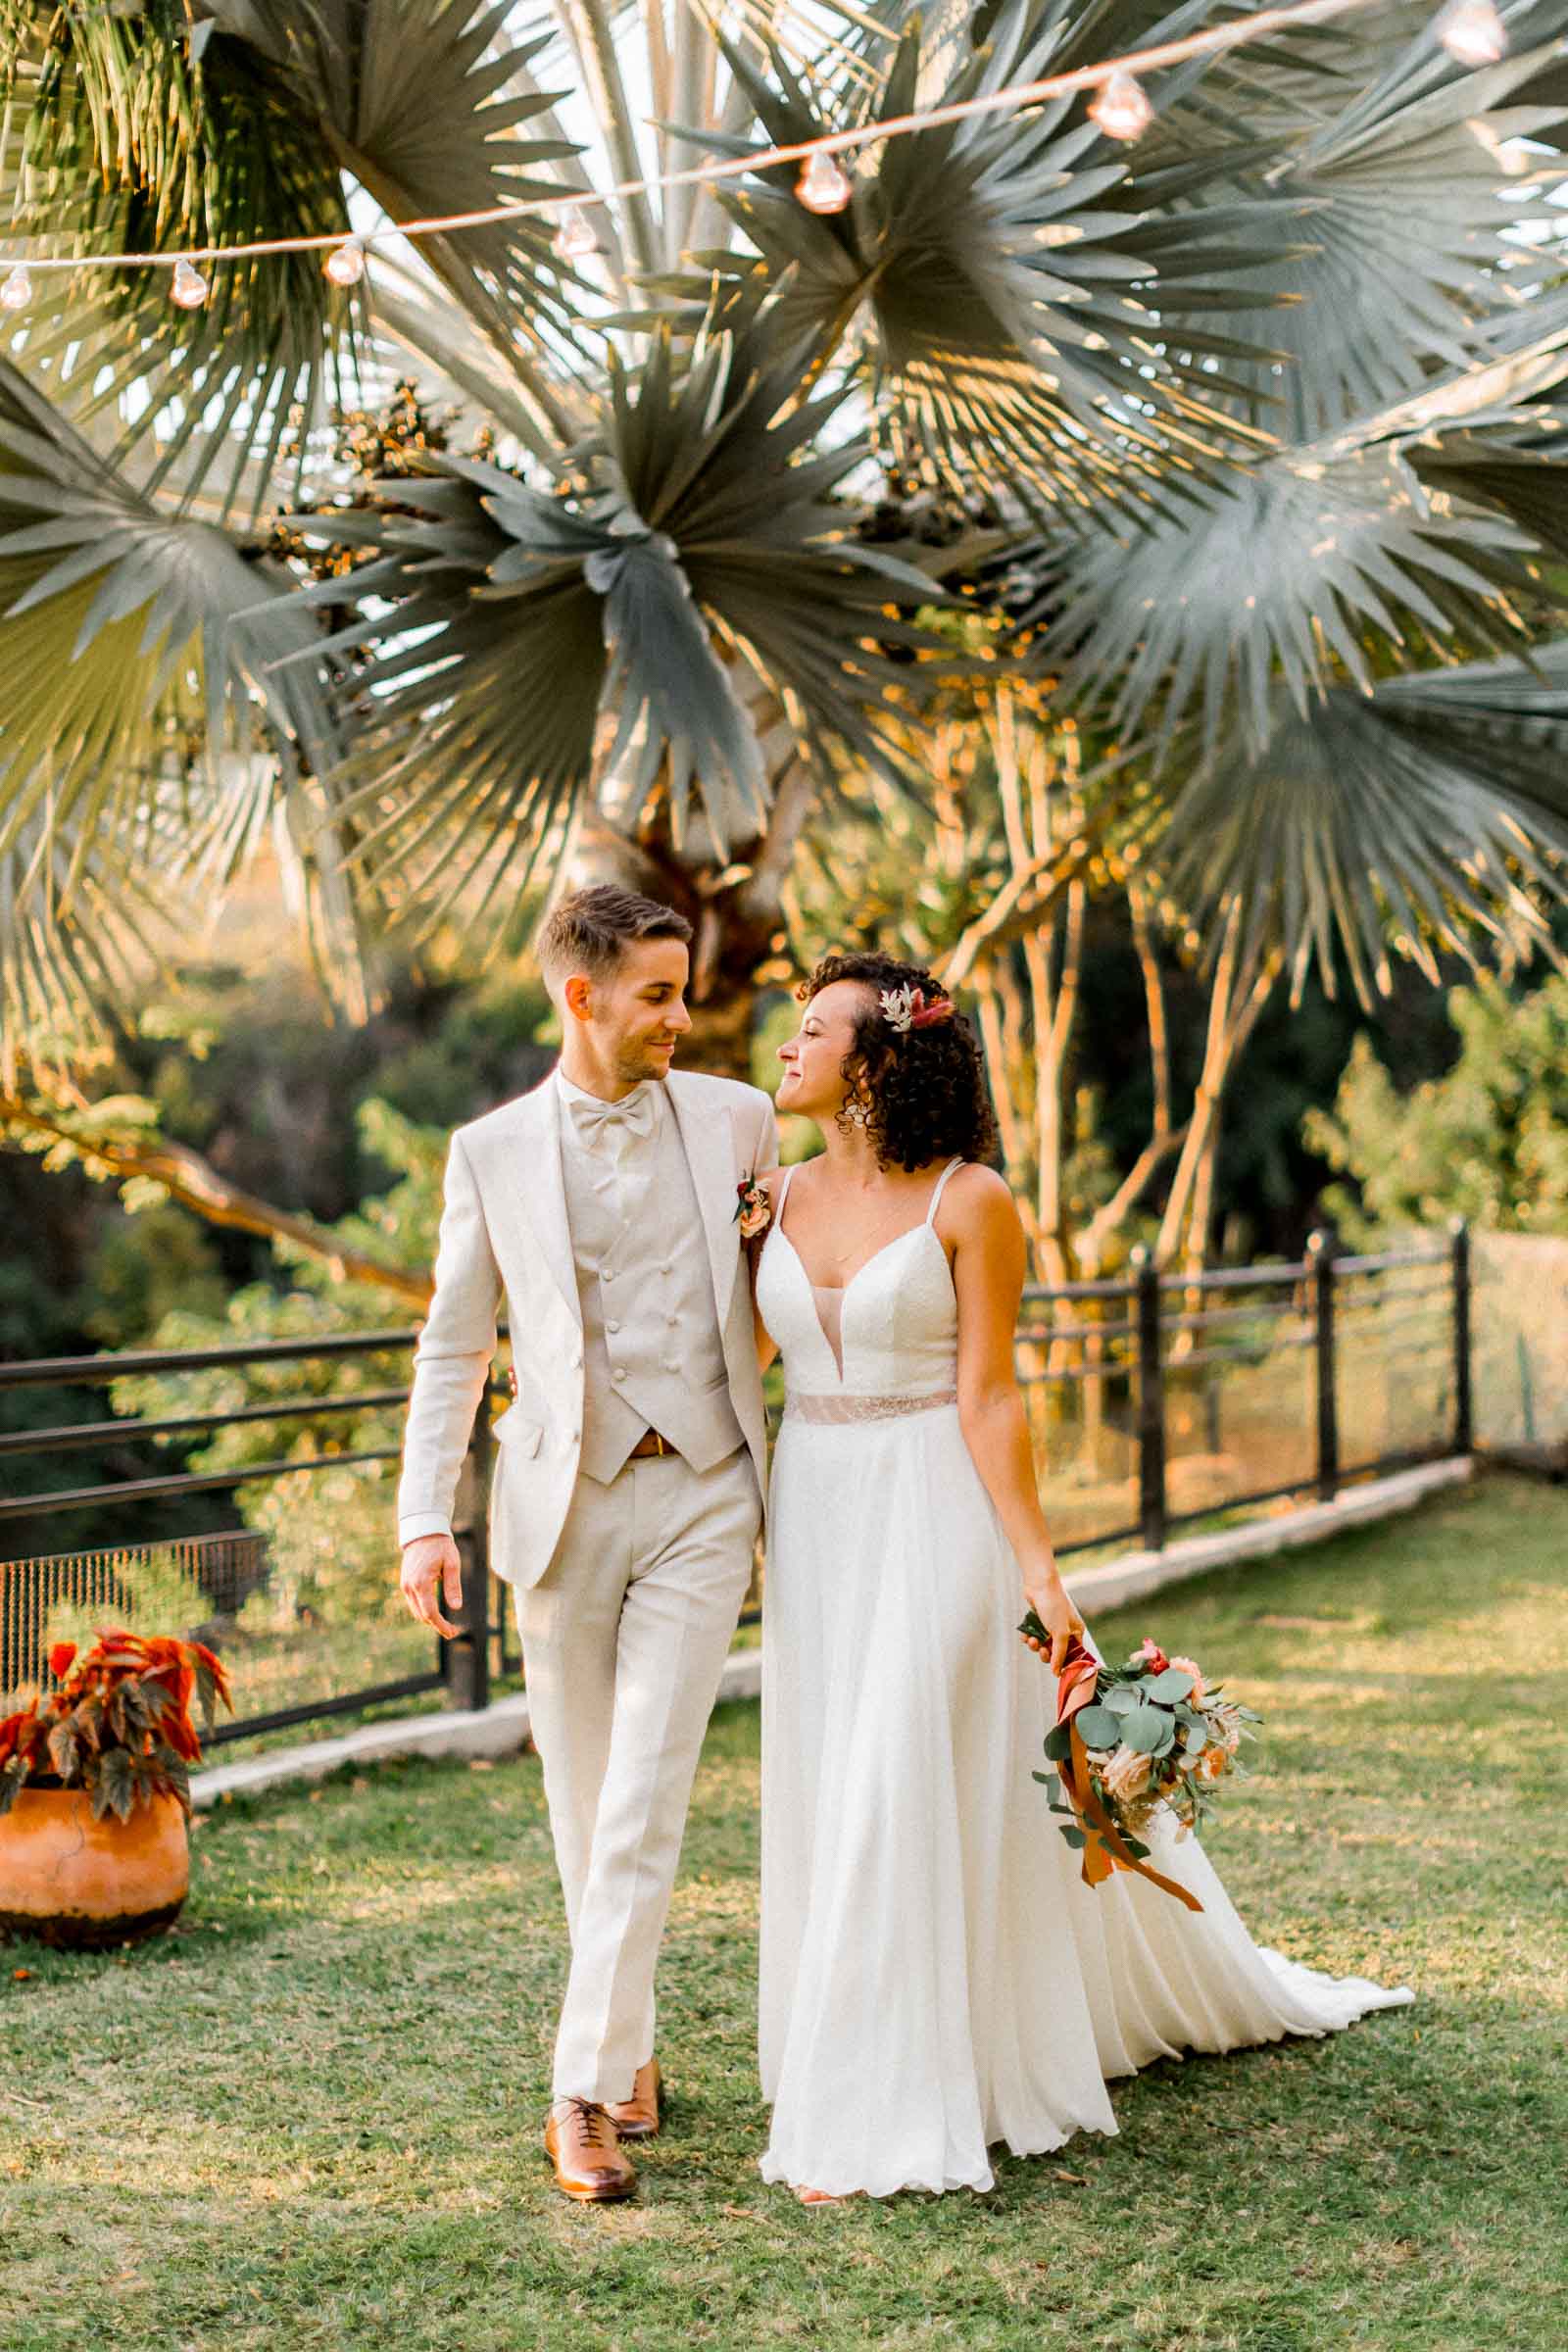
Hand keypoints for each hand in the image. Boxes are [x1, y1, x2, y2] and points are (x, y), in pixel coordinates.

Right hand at [400, 1533, 462, 1637]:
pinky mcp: (405, 1583)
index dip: (441, 1626)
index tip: (453, 1633)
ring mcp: (405, 1585)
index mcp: (421, 1583)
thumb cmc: (441, 1546)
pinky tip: (436, 1612)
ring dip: (430, 1619)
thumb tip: (456, 1607)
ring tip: (446, 1624)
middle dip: (437, 1625)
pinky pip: (414, 1603)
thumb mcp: (452, 1564)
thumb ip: (453, 1586)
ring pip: (416, 1611)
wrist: (423, 1532)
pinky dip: (424, 1610)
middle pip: (422, 1615)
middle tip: (453, 1630)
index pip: (430, 1613)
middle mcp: (409, 1586)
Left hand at [1019, 1559, 1085, 1674]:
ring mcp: (1050, 1627)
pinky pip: (1033, 1637)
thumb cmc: (1054, 1605)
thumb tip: (1057, 1673)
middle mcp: (1064, 1630)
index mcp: (1076, 1632)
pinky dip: (1028, 1637)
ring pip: (1042, 1646)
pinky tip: (1026, 1634)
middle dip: (1046, 1654)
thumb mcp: (1060, 1633)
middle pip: (1056, 1653)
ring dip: (1035, 1646)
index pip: (1074, 1655)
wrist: (1039, 1585)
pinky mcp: (1038, 1623)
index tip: (1058, 1671)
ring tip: (1032, 1640)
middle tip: (1042, 1650)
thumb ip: (1059, 1654)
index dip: (1065, 1663)